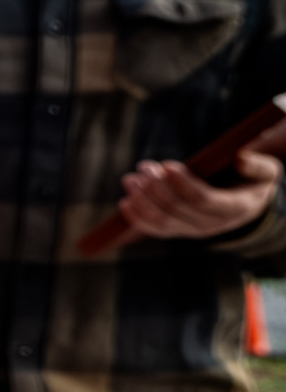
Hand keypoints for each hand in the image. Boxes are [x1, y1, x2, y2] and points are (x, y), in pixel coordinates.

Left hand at [115, 148, 280, 241]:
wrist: (246, 200)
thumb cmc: (253, 180)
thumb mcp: (265, 171)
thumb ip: (257, 166)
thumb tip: (240, 160)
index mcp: (235, 208)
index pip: (202, 199)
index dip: (182, 183)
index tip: (166, 165)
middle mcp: (213, 225)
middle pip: (177, 210)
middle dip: (156, 187)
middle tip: (144, 167)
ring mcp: (193, 231)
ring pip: (162, 221)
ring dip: (142, 200)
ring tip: (131, 179)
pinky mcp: (178, 231)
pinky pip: (155, 229)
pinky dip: (138, 217)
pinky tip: (126, 201)